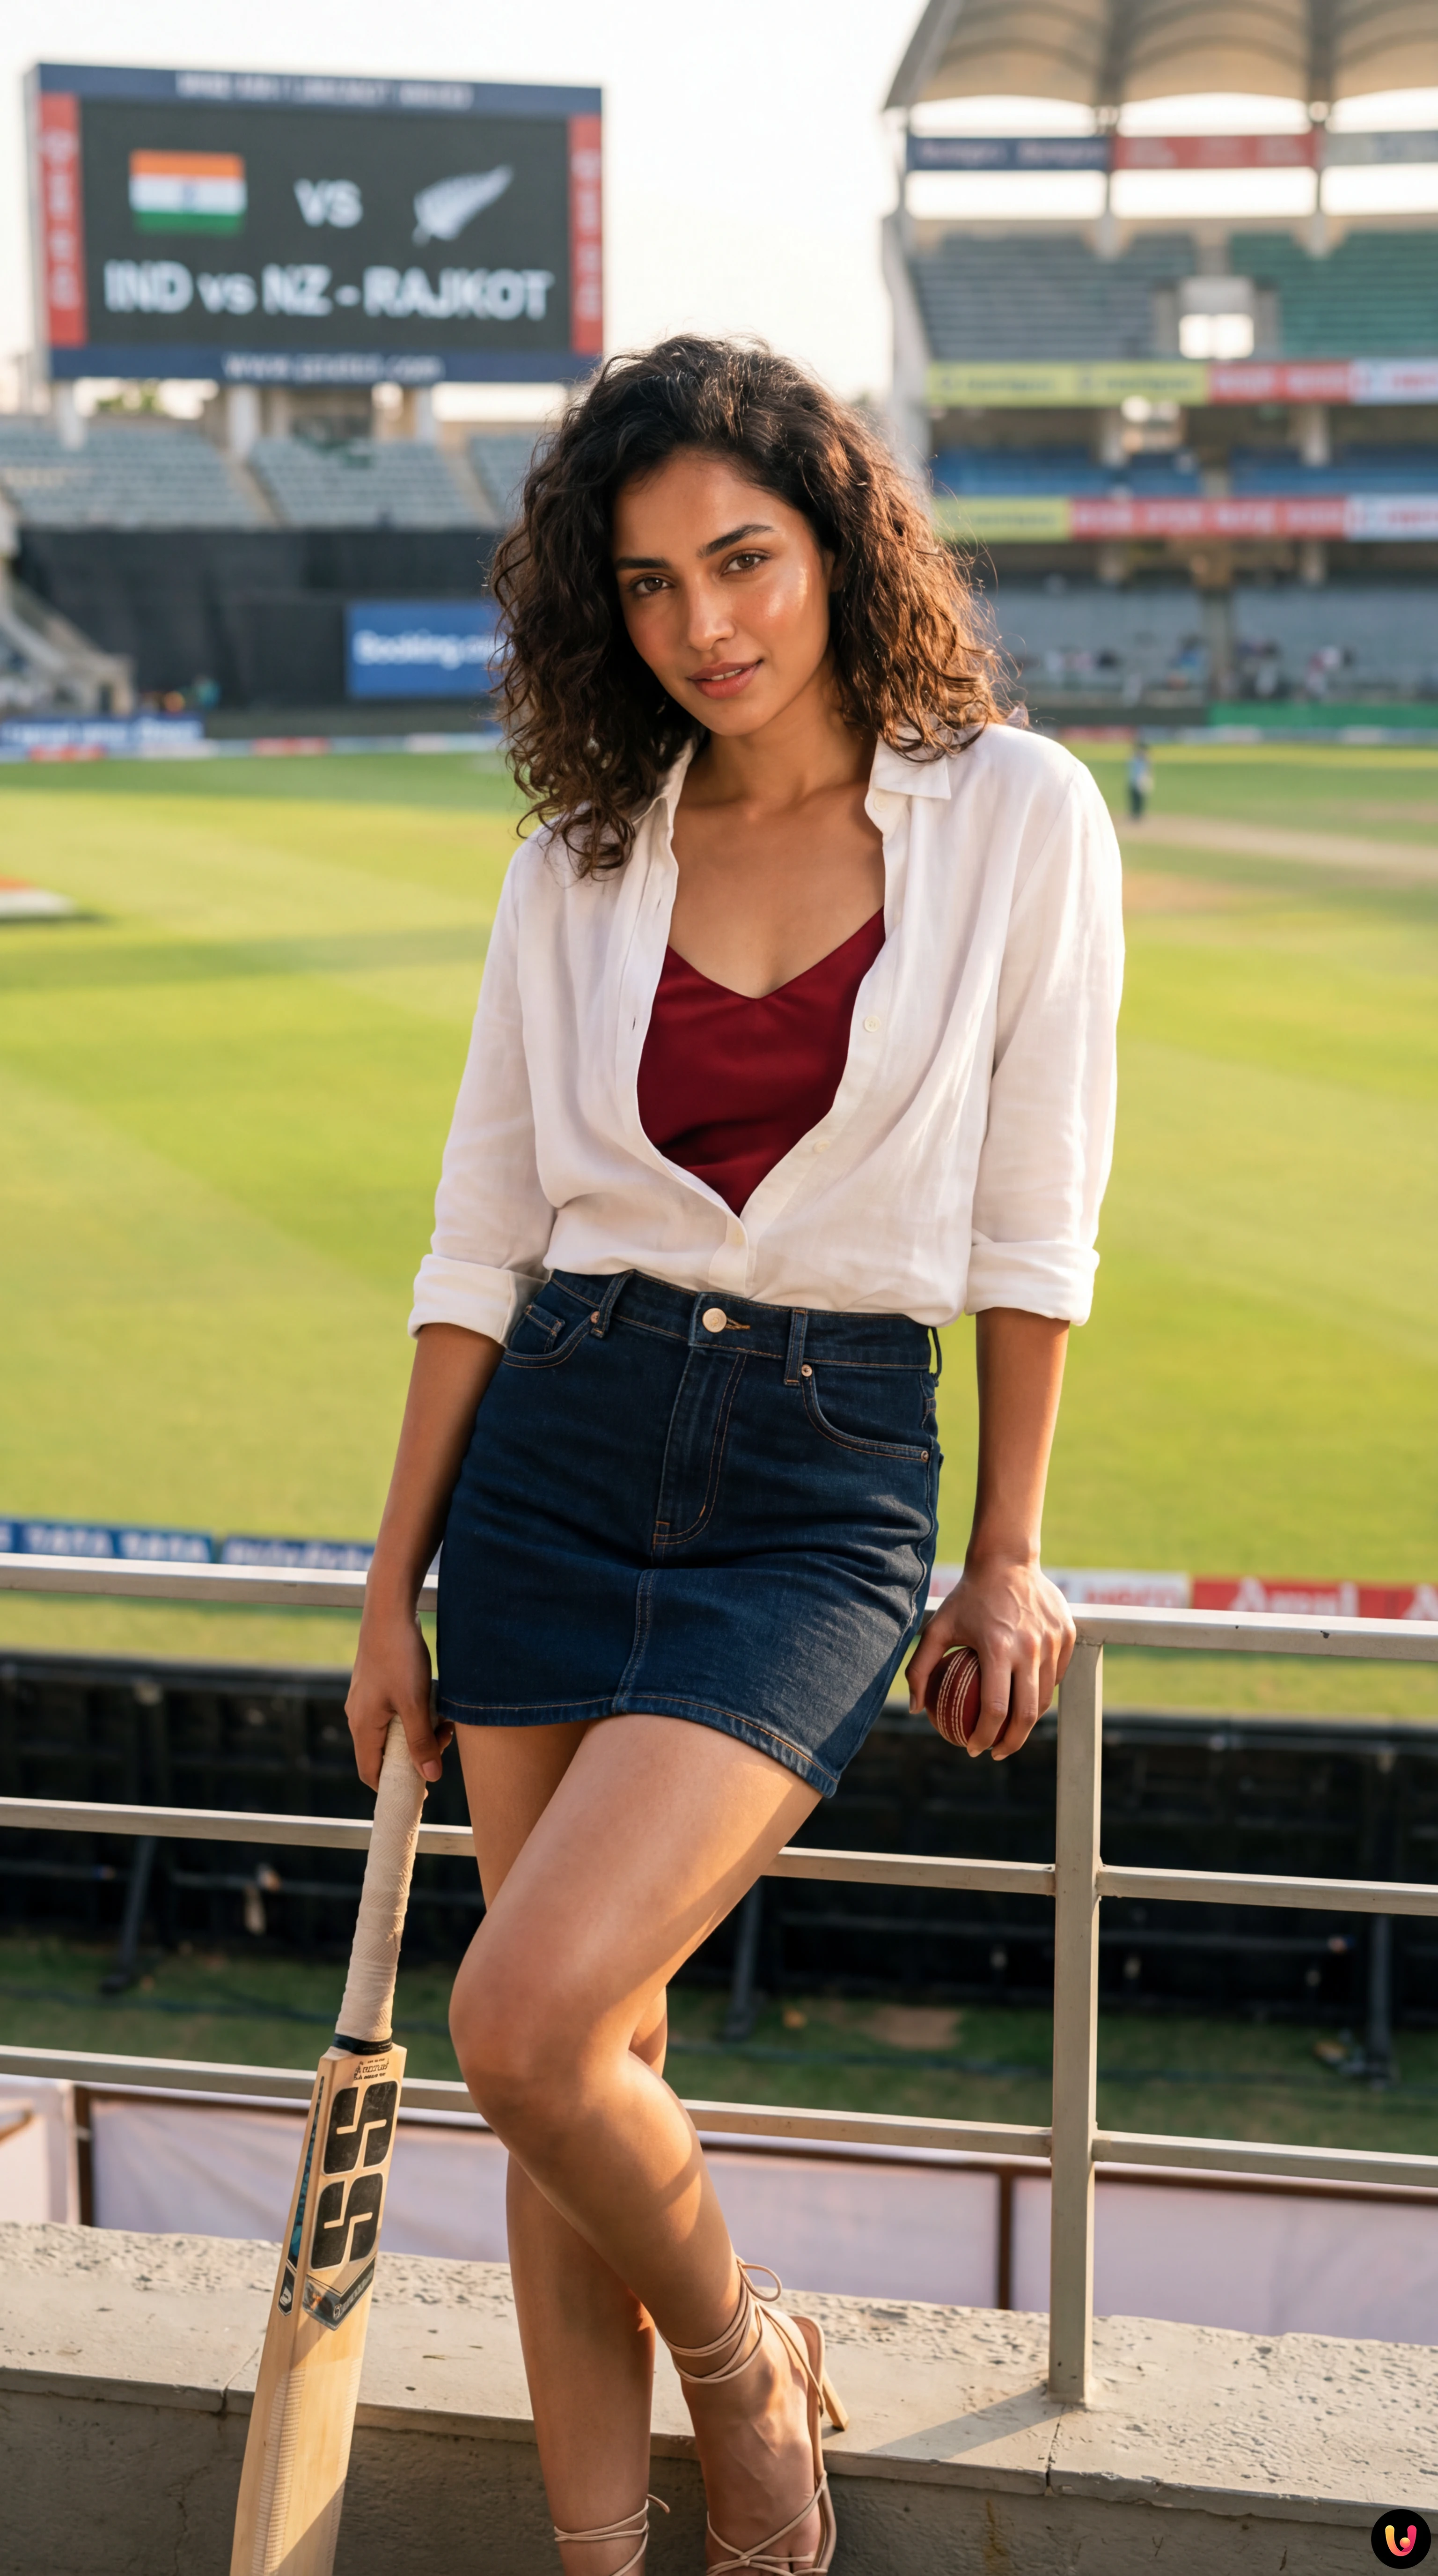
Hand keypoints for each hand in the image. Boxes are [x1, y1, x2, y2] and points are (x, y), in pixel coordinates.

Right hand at [346, 1591, 451, 1790]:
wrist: (389, 1611)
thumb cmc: (399, 1655)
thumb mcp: (414, 1703)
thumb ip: (421, 1741)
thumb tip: (431, 1777)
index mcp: (362, 1725)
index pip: (370, 1772)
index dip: (393, 1787)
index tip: (422, 1789)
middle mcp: (359, 1716)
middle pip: (385, 1753)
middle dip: (416, 1754)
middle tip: (444, 1741)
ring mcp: (367, 1700)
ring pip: (394, 1731)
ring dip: (421, 1732)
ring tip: (445, 1722)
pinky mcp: (378, 1686)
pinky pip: (396, 1713)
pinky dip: (416, 1716)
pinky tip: (435, 1704)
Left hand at [905, 1555, 1074, 1759]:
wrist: (1006, 1559)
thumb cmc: (967, 1597)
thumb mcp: (936, 1628)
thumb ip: (920, 1668)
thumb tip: (915, 1710)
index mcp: (997, 1647)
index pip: (996, 1709)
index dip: (985, 1737)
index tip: (973, 1748)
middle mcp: (1030, 1647)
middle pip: (1027, 1713)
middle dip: (1011, 1743)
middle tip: (996, 1752)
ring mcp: (1053, 1642)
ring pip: (1045, 1697)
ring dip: (1027, 1721)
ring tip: (1009, 1732)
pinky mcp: (1067, 1635)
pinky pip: (1056, 1676)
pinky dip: (1042, 1692)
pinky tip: (1024, 1699)